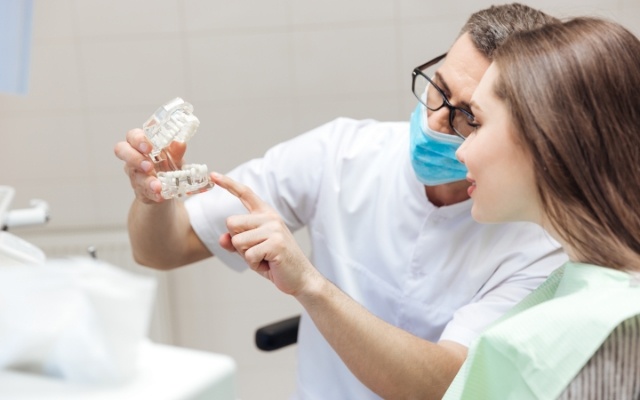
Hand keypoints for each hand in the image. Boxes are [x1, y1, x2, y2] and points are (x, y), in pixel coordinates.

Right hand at [114, 128, 185, 202]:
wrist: (169, 186)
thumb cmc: (168, 163)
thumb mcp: (174, 156)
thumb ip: (176, 150)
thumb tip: (180, 143)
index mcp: (141, 143)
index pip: (132, 136)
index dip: (138, 140)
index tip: (149, 147)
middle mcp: (133, 157)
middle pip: (122, 151)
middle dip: (134, 158)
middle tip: (148, 166)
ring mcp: (134, 174)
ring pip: (135, 175)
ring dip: (147, 181)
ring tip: (157, 186)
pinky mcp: (140, 189)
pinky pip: (143, 191)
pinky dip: (153, 194)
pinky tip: (160, 195)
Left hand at [210, 172, 318, 295]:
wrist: (300, 278)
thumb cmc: (276, 263)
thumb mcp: (252, 250)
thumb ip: (235, 242)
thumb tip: (222, 238)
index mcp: (265, 215)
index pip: (245, 194)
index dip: (228, 184)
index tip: (213, 175)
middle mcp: (270, 217)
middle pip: (231, 223)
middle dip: (237, 242)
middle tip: (257, 251)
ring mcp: (274, 229)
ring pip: (237, 241)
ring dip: (246, 256)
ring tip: (264, 258)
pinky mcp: (276, 243)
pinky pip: (248, 255)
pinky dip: (254, 265)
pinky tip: (268, 264)